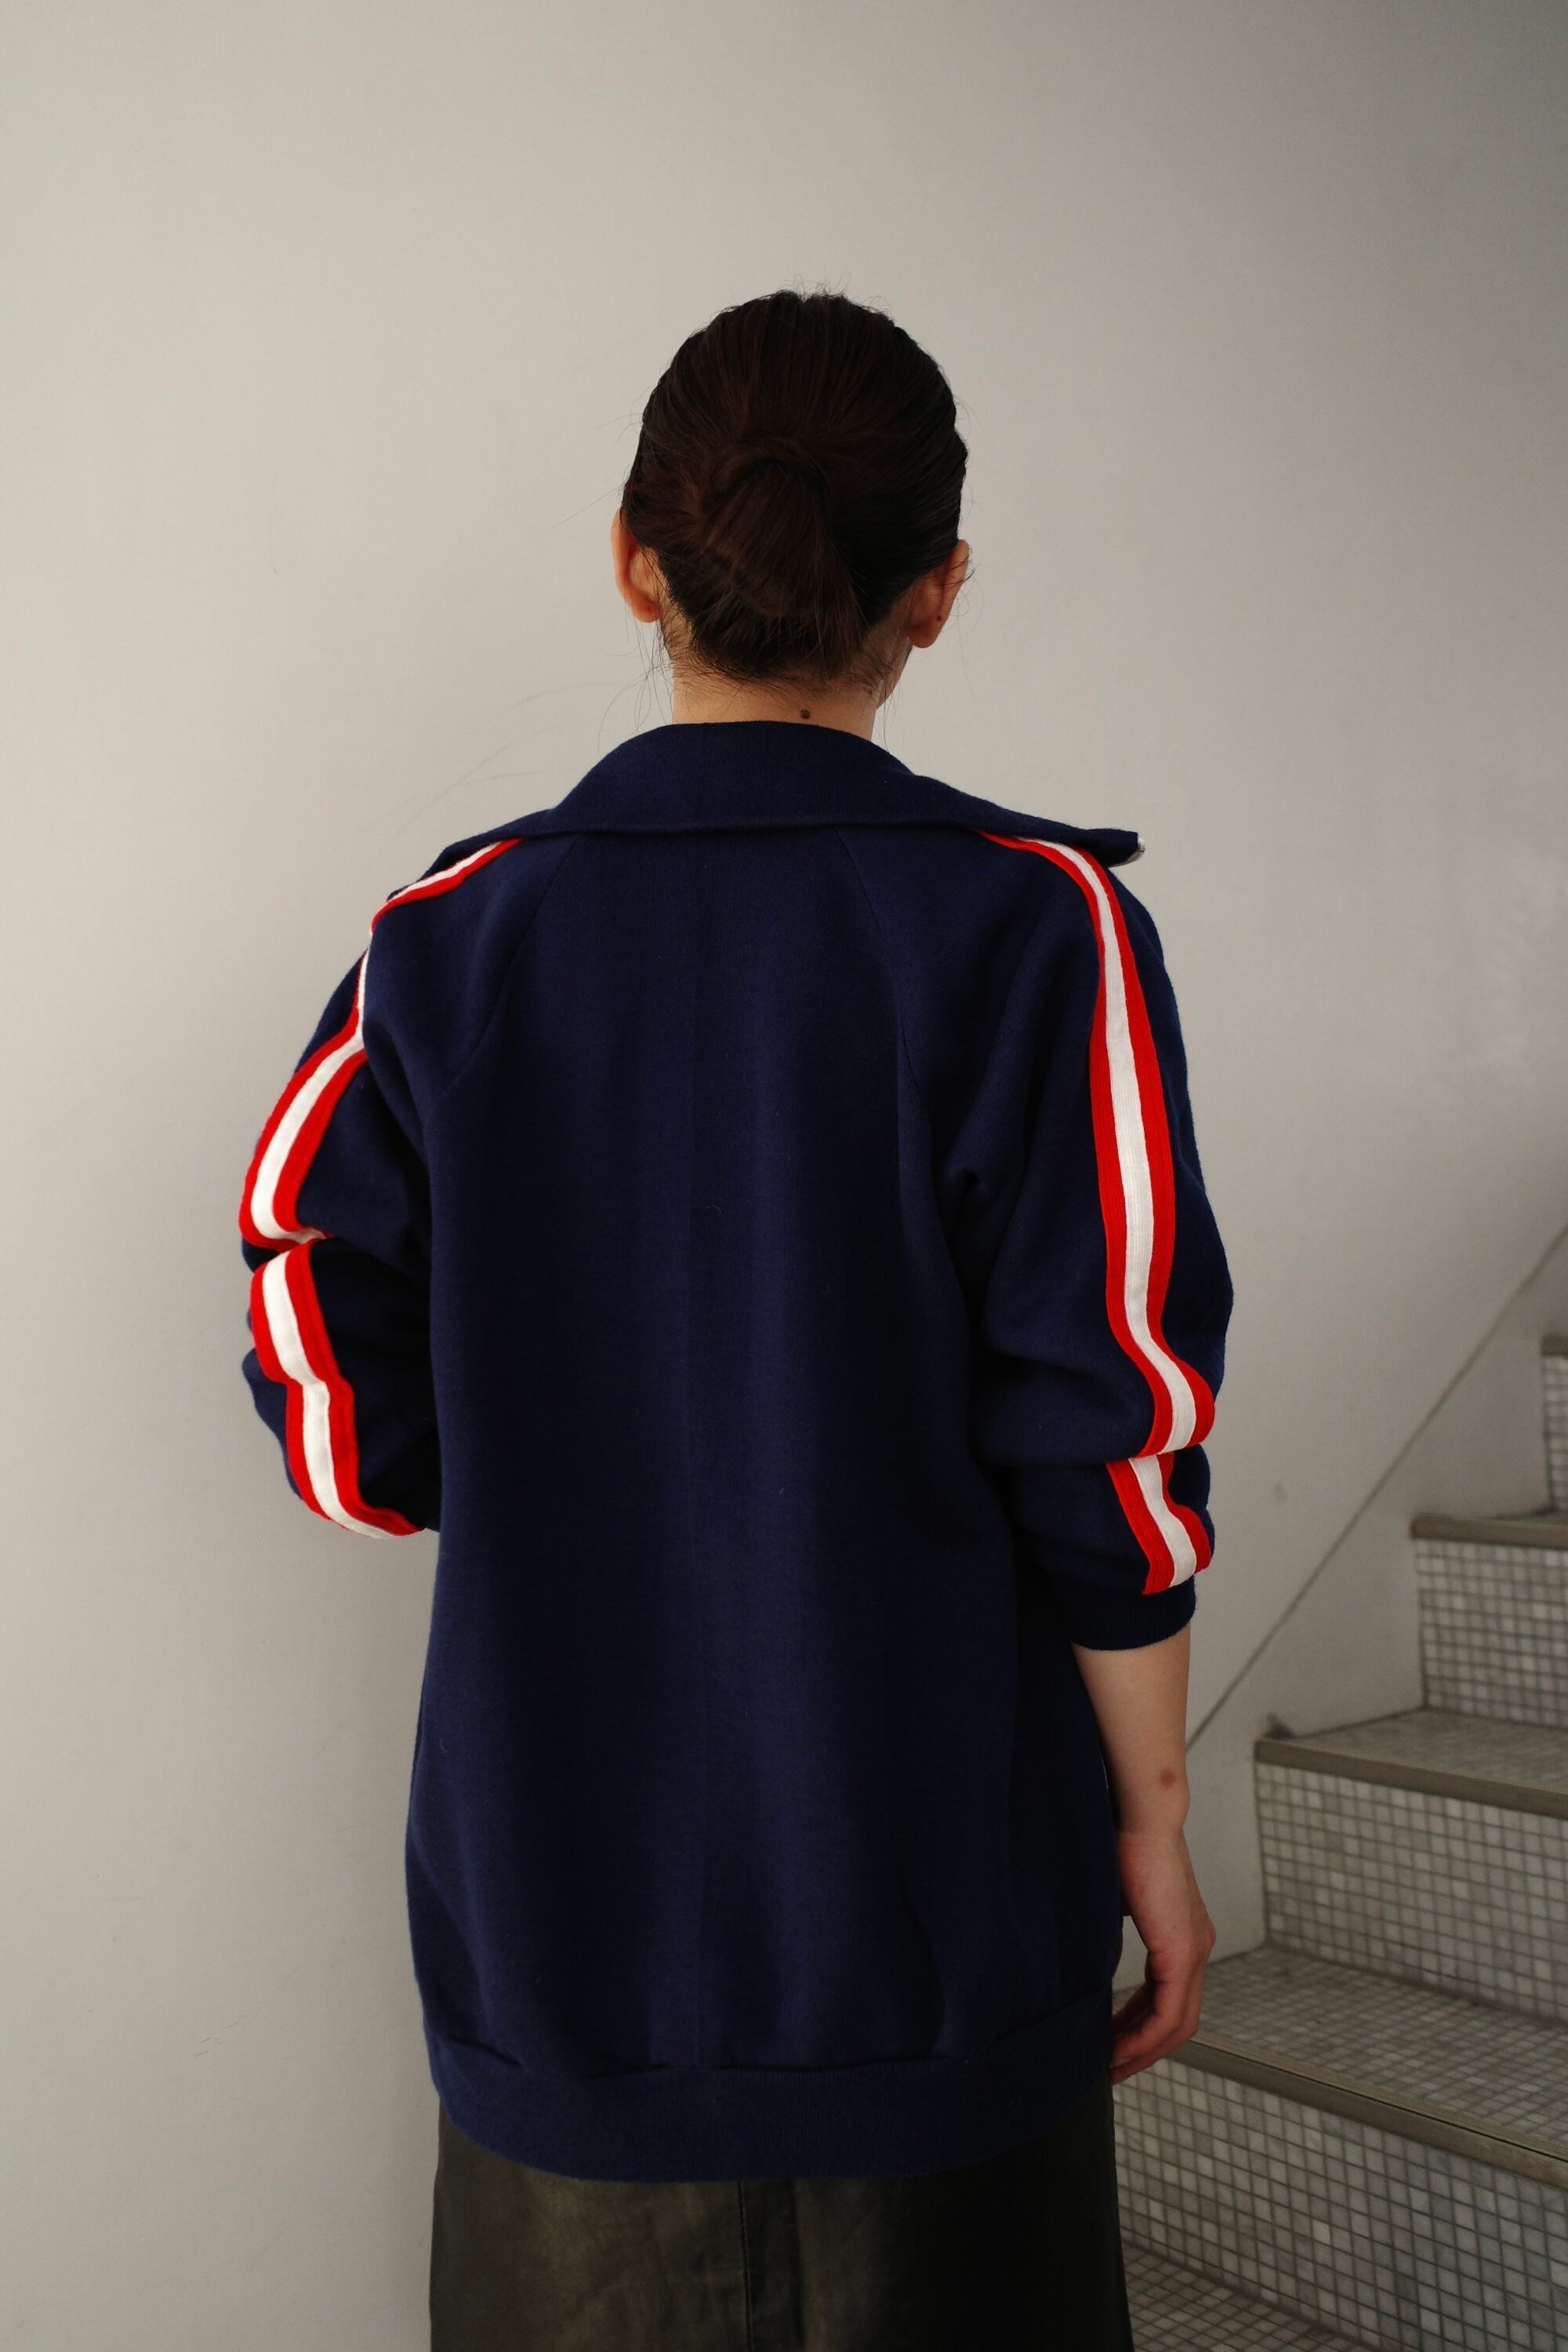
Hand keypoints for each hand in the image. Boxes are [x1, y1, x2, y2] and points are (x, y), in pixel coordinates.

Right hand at [1108, 1824, 1214, 2083]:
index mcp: (1182, 1934)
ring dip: (1143, 2050)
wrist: (1141, 1816)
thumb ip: (1111, 1933)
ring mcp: (1194, 1951)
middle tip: (1112, 2067)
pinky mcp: (1183, 1952)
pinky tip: (1119, 2049)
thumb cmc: (1123, 1843)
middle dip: (1143, 2049)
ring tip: (1111, 2066)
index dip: (1141, 2027)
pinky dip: (1145, 2037)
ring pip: (1177, 2023)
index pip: (1169, 1997)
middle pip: (1177, 2019)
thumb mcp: (1115, 1901)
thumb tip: (1092, 1959)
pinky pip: (1169, 2014)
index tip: (1114, 2043)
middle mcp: (1195, 1947)